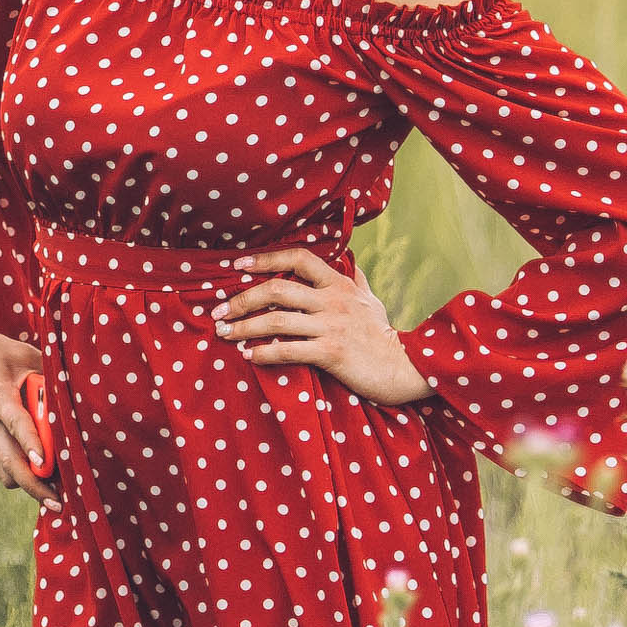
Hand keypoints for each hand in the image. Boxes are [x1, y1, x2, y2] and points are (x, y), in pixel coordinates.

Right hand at [0, 326, 61, 506]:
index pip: (15, 421)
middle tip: (59, 502)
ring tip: (56, 494)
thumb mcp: (25, 354)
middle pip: (8, 460)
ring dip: (29, 486)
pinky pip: (2, 468)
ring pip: (4, 472)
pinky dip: (21, 477)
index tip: (44, 463)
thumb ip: (49, 376)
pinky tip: (42, 479)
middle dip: (34, 485)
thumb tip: (80, 394)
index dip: (30, 442)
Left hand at [210, 249, 430, 408]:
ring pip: (276, 320)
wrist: (408, 368)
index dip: (266, 258)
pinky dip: (264, 353)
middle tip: (219, 311)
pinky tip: (249, 356)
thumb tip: (351, 263)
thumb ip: (357, 281)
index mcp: (339, 283)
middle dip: (242, 298)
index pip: (298, 258)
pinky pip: (288, 350)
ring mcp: (331, 325)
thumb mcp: (373, 301)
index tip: (238, 266)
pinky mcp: (331, 352)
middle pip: (277, 288)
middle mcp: (333, 299)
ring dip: (244, 326)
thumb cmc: (385, 335)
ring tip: (224, 334)